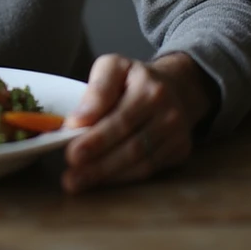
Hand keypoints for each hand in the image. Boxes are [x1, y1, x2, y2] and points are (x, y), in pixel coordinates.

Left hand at [60, 52, 215, 193]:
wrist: (176, 86)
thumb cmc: (133, 78)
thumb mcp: (112, 67)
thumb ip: (96, 91)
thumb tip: (78, 121)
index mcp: (149, 88)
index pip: (121, 118)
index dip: (96, 138)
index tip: (71, 152)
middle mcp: (168, 112)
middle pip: (132, 145)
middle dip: (98, 163)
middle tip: (71, 176)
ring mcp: (177, 134)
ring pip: (140, 161)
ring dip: (107, 175)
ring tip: (78, 182)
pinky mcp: (180, 150)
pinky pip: (149, 169)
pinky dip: (122, 177)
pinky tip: (101, 180)